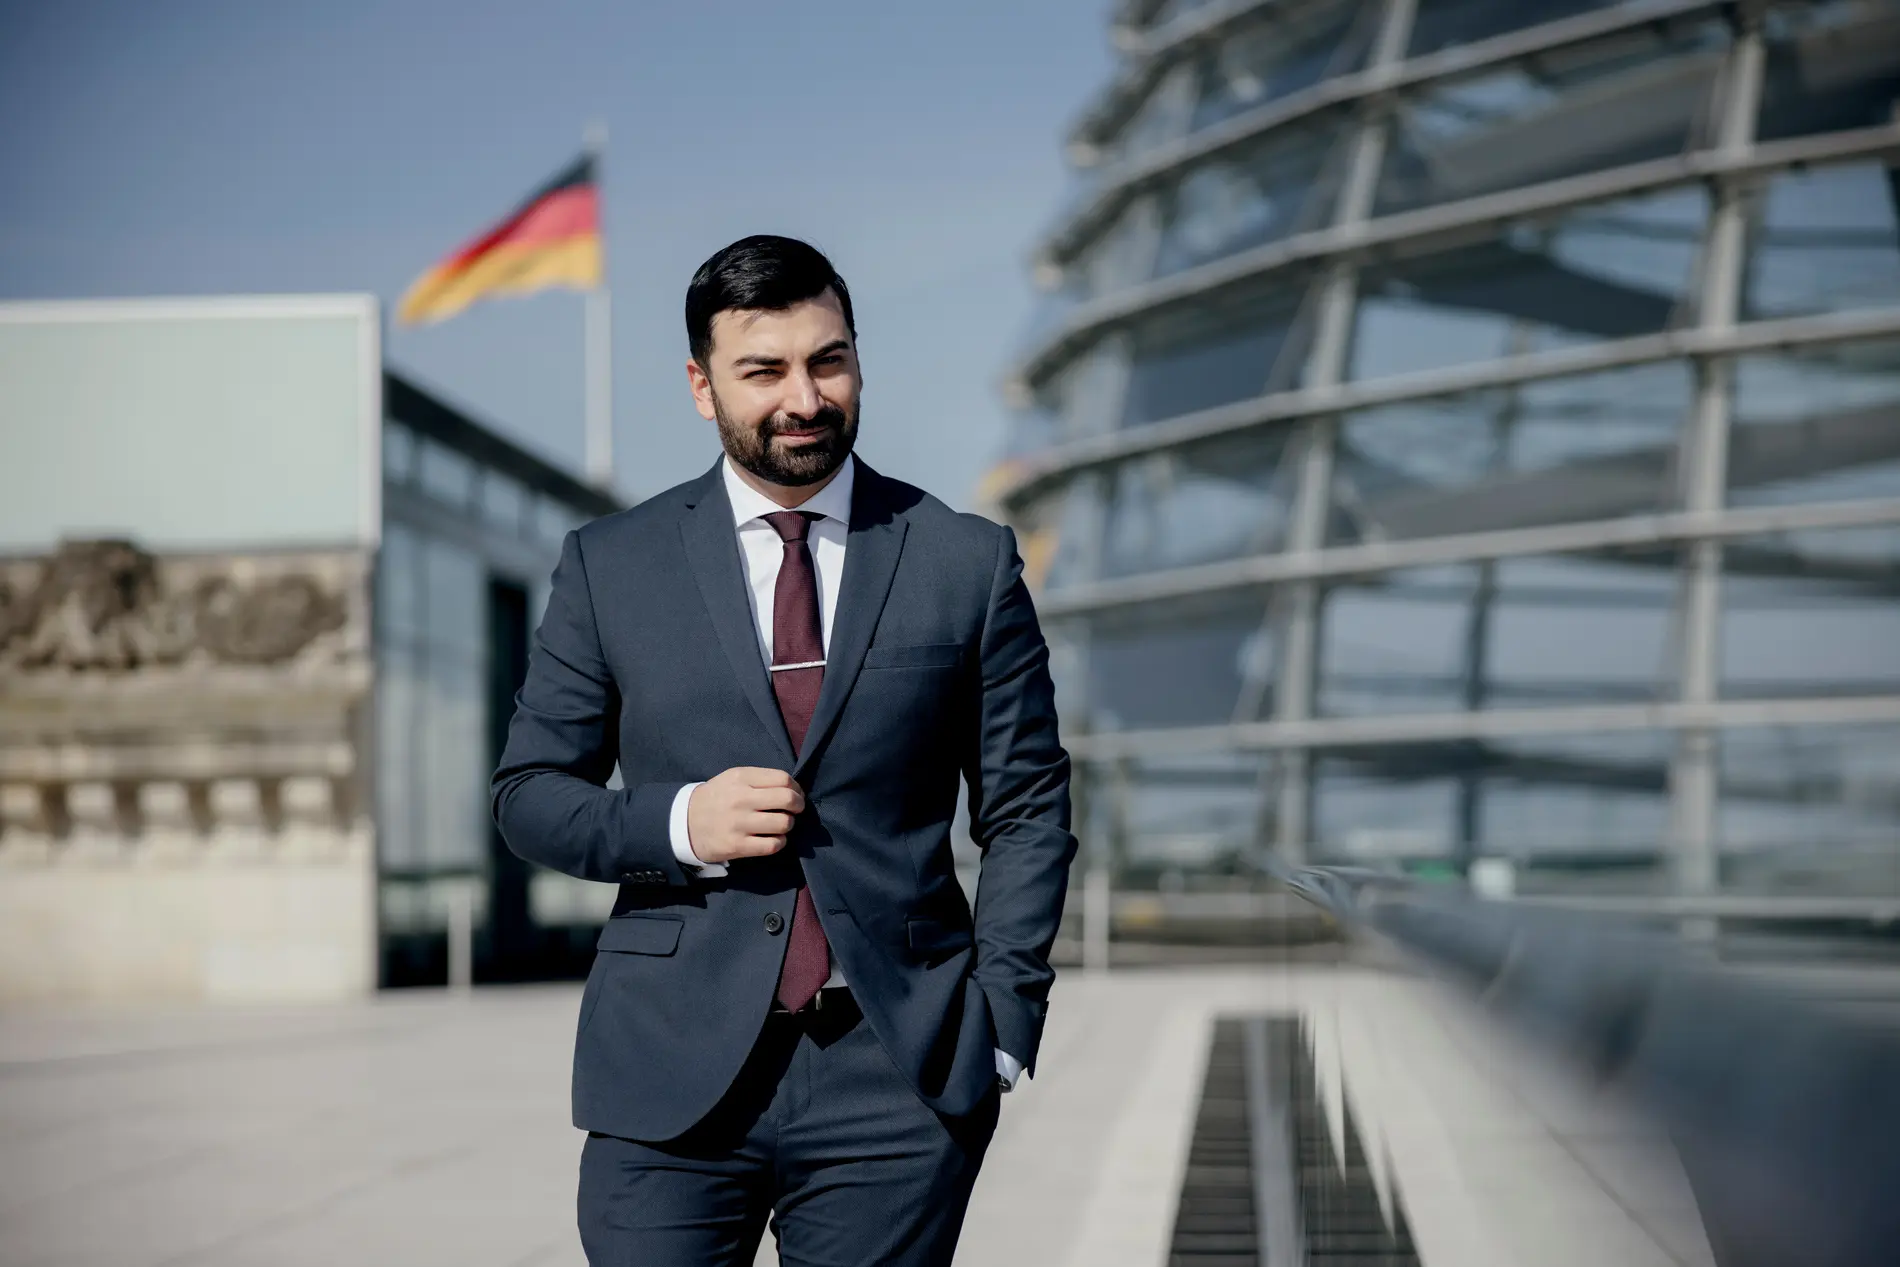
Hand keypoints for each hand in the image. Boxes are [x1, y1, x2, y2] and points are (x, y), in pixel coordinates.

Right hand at [686, 768, 804, 864]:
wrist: (684, 823)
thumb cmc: (716, 798)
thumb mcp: (732, 779)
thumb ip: (760, 780)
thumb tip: (793, 789)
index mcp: (741, 778)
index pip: (783, 779)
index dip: (796, 788)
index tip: (796, 794)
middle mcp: (740, 799)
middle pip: (787, 799)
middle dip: (798, 805)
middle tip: (795, 810)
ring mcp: (739, 824)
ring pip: (783, 823)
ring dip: (788, 825)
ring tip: (780, 825)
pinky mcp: (737, 846)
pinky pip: (772, 845)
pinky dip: (779, 842)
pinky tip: (773, 839)